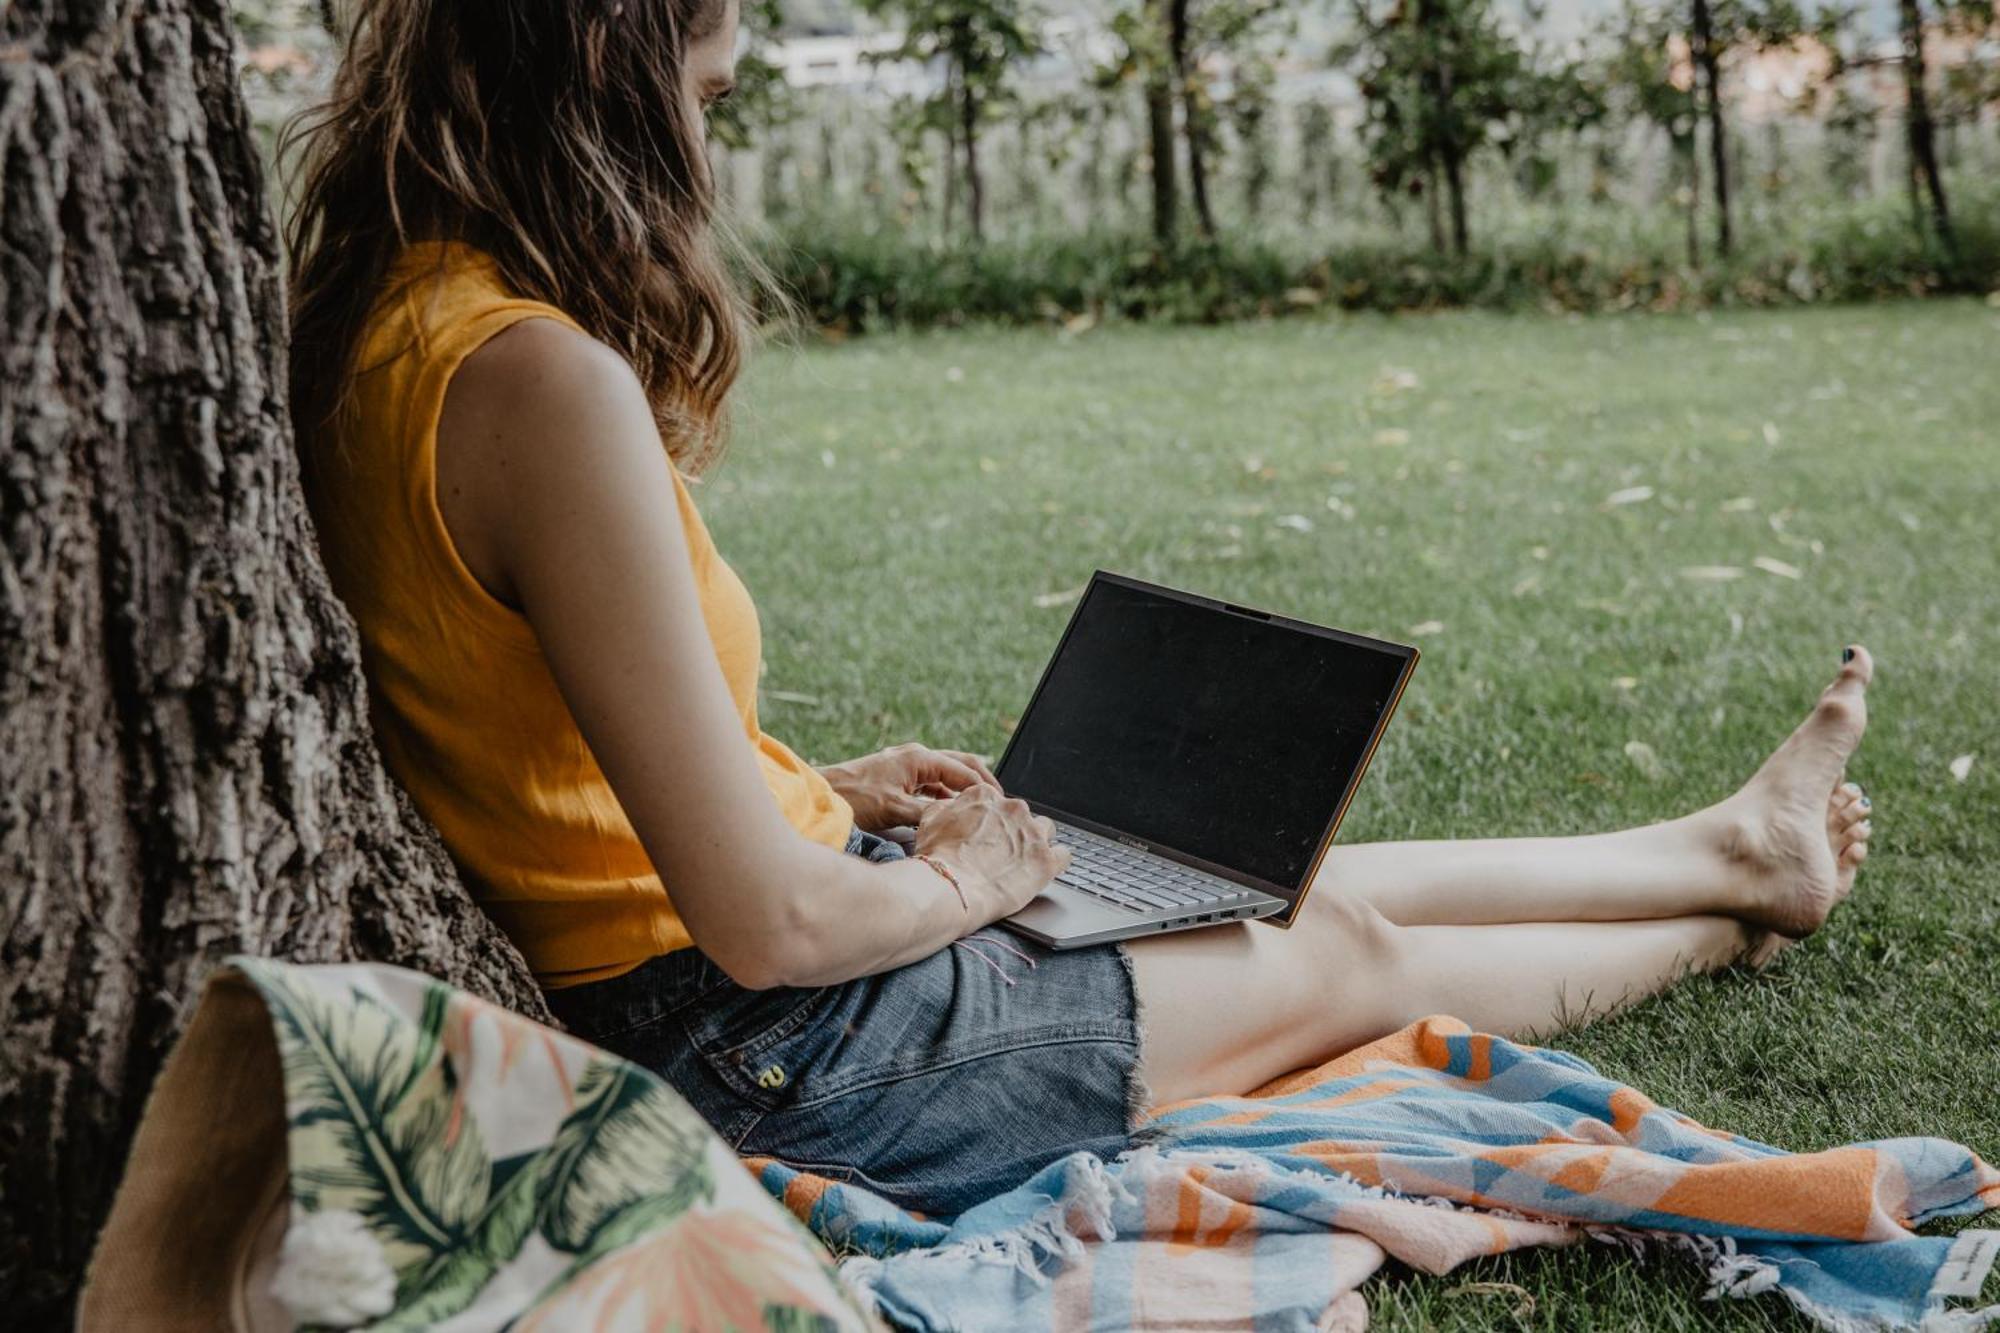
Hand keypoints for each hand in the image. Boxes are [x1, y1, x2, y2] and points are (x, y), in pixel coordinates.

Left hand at [818, 742, 1001, 832]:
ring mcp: (907, 766)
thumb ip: (928, 815)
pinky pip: (931, 784)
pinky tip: (952, 812)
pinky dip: (946, 796)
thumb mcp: (895, 809)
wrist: (821, 796)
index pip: (964, 771)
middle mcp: (916, 757)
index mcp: (920, 758)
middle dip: (981, 783)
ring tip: (980, 809)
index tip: (999, 806)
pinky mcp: (899, 777)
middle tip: (999, 803)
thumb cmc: (854, 797)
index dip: (984, 790)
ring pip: (946, 775)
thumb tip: (953, 823)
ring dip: (964, 790)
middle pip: (961, 766)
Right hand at [912, 786, 1069, 918]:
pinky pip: (1064, 854)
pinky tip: (1046, 869)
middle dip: (1013, 830)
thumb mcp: (930, 821)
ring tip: (1024, 861)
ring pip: (1046, 829)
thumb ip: (946, 808)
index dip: (991, 820)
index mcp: (986, 796)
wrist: (950, 888)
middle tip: (999, 853)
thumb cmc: (937, 858)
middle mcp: (1013, 808)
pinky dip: (1056, 861)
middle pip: (1021, 815)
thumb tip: (951, 807)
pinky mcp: (1046, 860)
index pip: (996, 802)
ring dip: (1036, 842)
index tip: (986, 835)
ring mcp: (1033, 833)